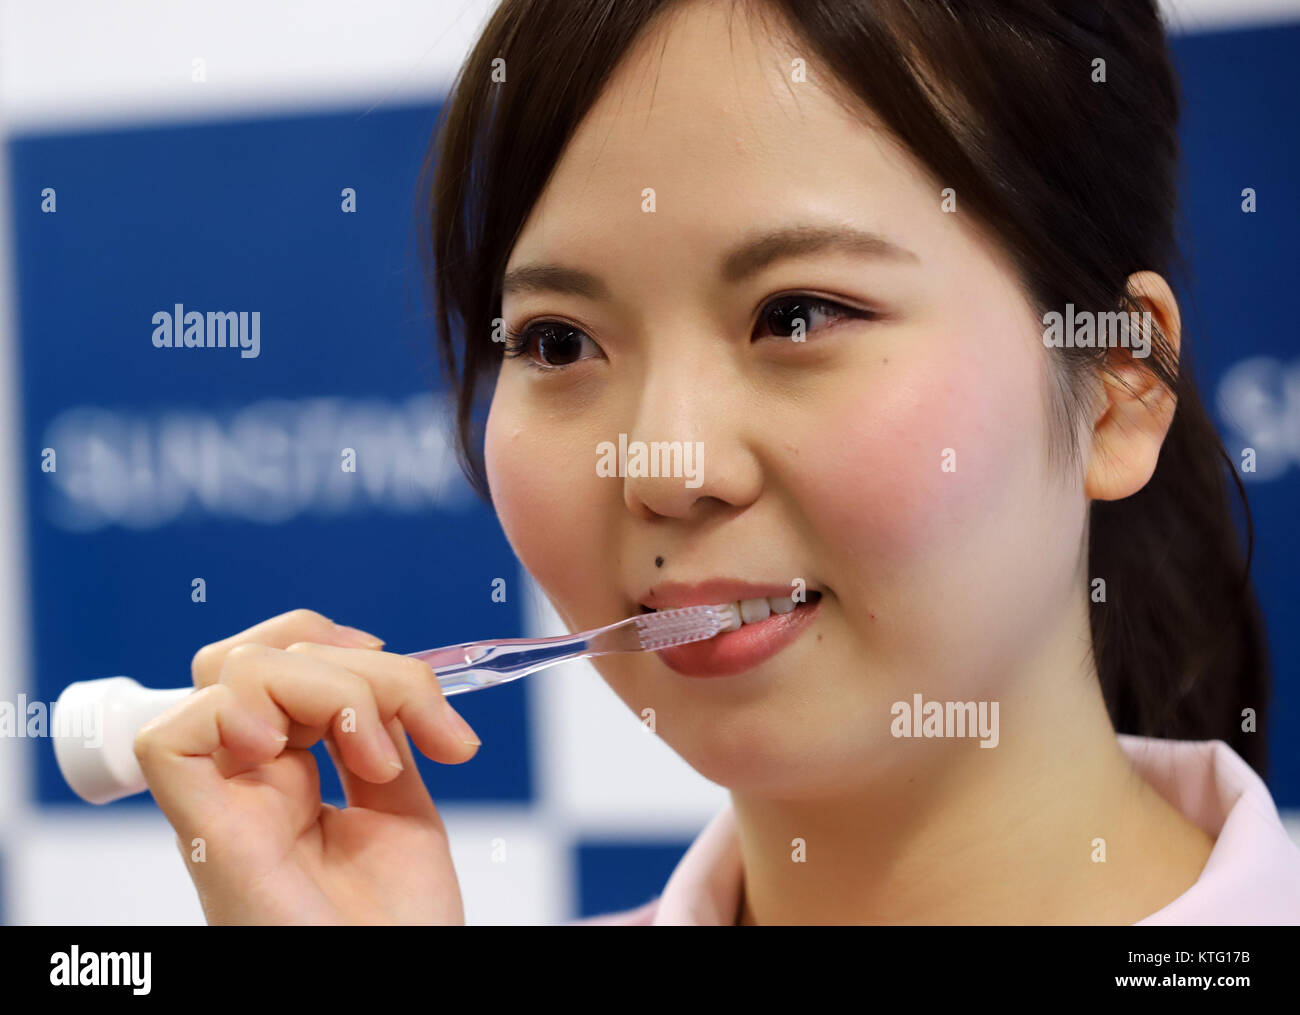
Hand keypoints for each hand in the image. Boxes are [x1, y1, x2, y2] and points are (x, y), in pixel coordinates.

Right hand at [133, 609, 479, 923]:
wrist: (396, 982)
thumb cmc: (398, 927)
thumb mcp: (402, 809)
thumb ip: (382, 736)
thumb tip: (385, 676)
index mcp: (294, 772)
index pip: (278, 657)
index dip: (336, 643)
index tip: (413, 688)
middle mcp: (250, 780)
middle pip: (261, 653)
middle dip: (355, 666)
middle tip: (417, 732)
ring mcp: (225, 801)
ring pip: (234, 673)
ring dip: (329, 689)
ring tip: (377, 763)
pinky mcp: (205, 831)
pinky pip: (172, 735)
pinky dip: (237, 714)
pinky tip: (293, 754)